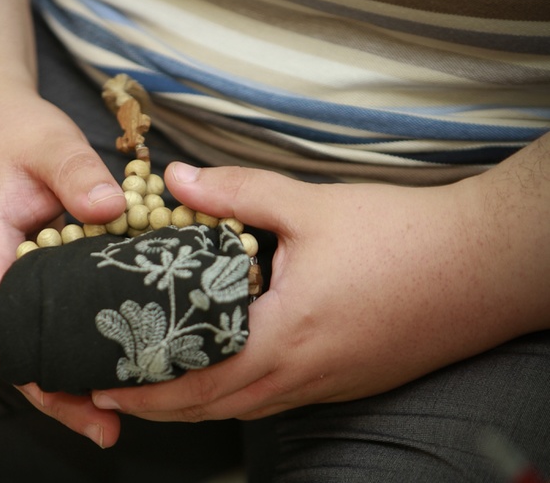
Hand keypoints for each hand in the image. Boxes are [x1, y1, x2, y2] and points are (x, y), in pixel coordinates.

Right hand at [0, 82, 126, 447]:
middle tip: (112, 423)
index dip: (34, 373)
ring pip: (36, 334)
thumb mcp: (43, 141)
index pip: (0, 328)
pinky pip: (50, 309)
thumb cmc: (1, 129)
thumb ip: (74, 172)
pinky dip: (78, 332)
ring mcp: (8, 273)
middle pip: (19, 347)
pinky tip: (118, 346)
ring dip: (71, 368)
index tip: (76, 404)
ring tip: (124, 402)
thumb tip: (111, 210)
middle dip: (59, 390)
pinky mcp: (28, 266)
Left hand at [90, 158, 549, 422]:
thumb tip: (176, 179)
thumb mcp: (311, 206)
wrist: (483, 266)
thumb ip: (236, 193)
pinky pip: (275, 400)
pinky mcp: (345, 379)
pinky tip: (223, 373)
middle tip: (112, 392)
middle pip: (211, 406)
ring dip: (194, 402)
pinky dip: (235, 395)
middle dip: (157, 406)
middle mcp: (300, 374)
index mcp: (283, 336)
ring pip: (243, 408)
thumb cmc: (401, 237)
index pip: (195, 379)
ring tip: (156, 386)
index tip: (103, 383)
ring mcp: (325, 384)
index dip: (143, 386)